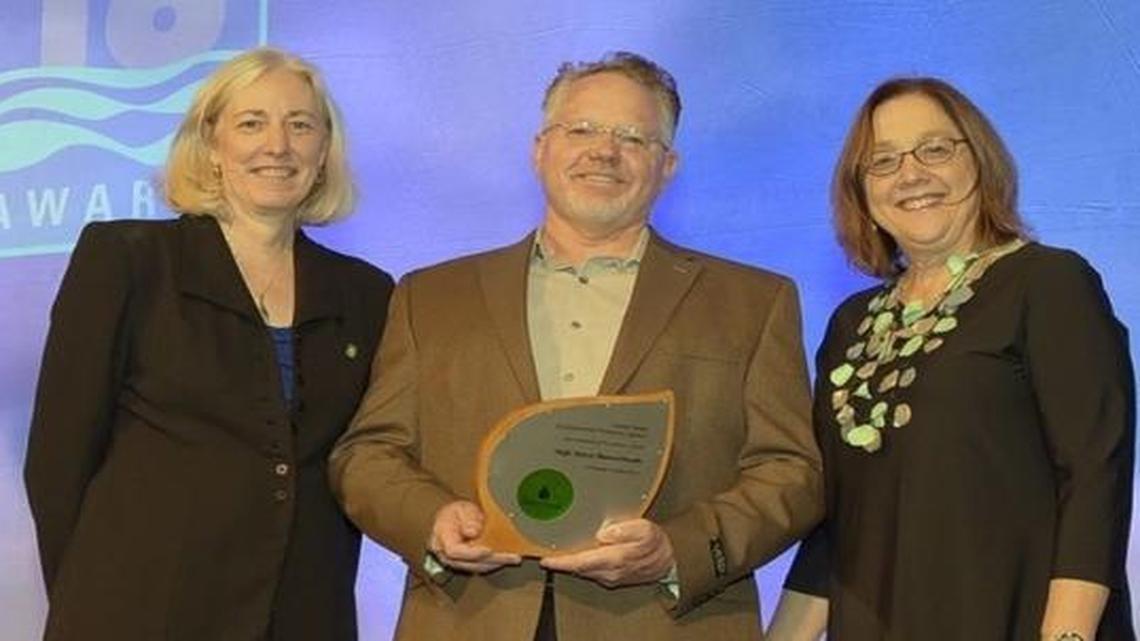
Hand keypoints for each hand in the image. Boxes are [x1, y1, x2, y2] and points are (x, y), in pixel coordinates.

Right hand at [428, 500, 521, 572]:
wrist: (450, 518)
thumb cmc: (456, 513)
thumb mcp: (462, 508)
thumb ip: (467, 519)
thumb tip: (472, 531)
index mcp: (443, 538)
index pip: (454, 551)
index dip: (473, 553)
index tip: (489, 550)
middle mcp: (446, 554)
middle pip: (470, 563)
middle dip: (493, 560)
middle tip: (511, 557)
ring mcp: (454, 562)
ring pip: (476, 568)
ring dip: (496, 564)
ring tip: (513, 558)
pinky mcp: (464, 564)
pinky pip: (480, 567)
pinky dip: (493, 563)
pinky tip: (505, 559)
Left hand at [540, 518, 674, 587]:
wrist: (668, 560)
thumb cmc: (656, 543)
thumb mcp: (644, 529)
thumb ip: (624, 529)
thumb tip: (605, 532)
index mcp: (615, 559)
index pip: (580, 562)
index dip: (561, 562)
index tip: (546, 559)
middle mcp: (609, 572)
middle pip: (577, 568)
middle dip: (561, 562)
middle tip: (545, 551)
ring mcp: (610, 577)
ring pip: (583, 571)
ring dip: (570, 563)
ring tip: (557, 552)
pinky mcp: (612, 577)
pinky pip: (590, 572)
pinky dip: (580, 564)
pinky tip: (576, 555)